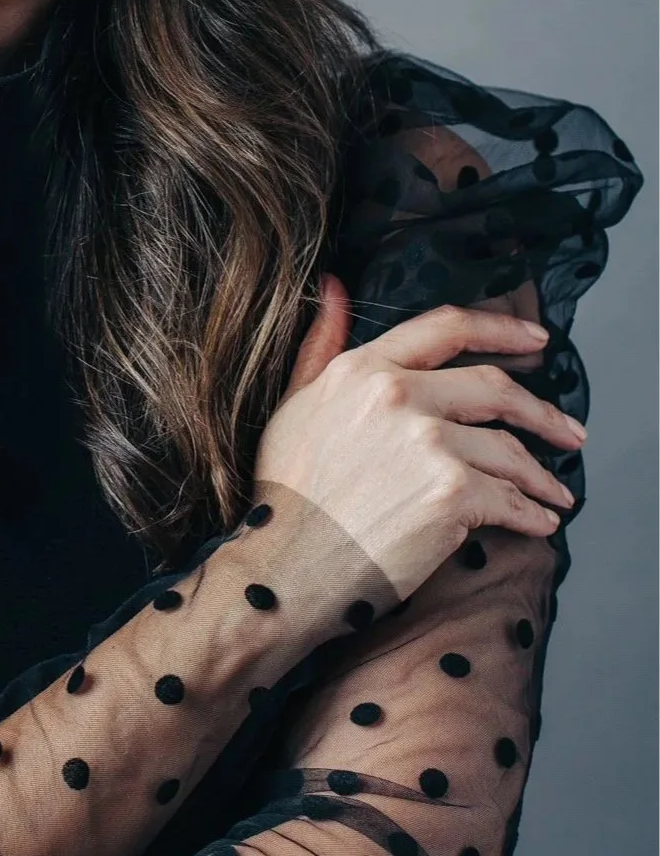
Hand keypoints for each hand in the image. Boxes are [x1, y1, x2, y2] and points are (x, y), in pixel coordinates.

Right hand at [253, 276, 583, 601]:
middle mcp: (399, 396)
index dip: (502, 330)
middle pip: (495, 387)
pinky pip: (511, 499)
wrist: (286, 568)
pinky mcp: (452, 493)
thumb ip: (321, 344)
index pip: (447, 328)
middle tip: (568, 432)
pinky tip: (539, 522)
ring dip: (541, 475)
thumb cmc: (286, 496)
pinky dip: (532, 514)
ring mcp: (428, 443)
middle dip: (542, 412)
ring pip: (509, 449)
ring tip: (554, 493)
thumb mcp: (293, 404)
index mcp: (363, 369)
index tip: (537, 342)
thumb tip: (334, 287)